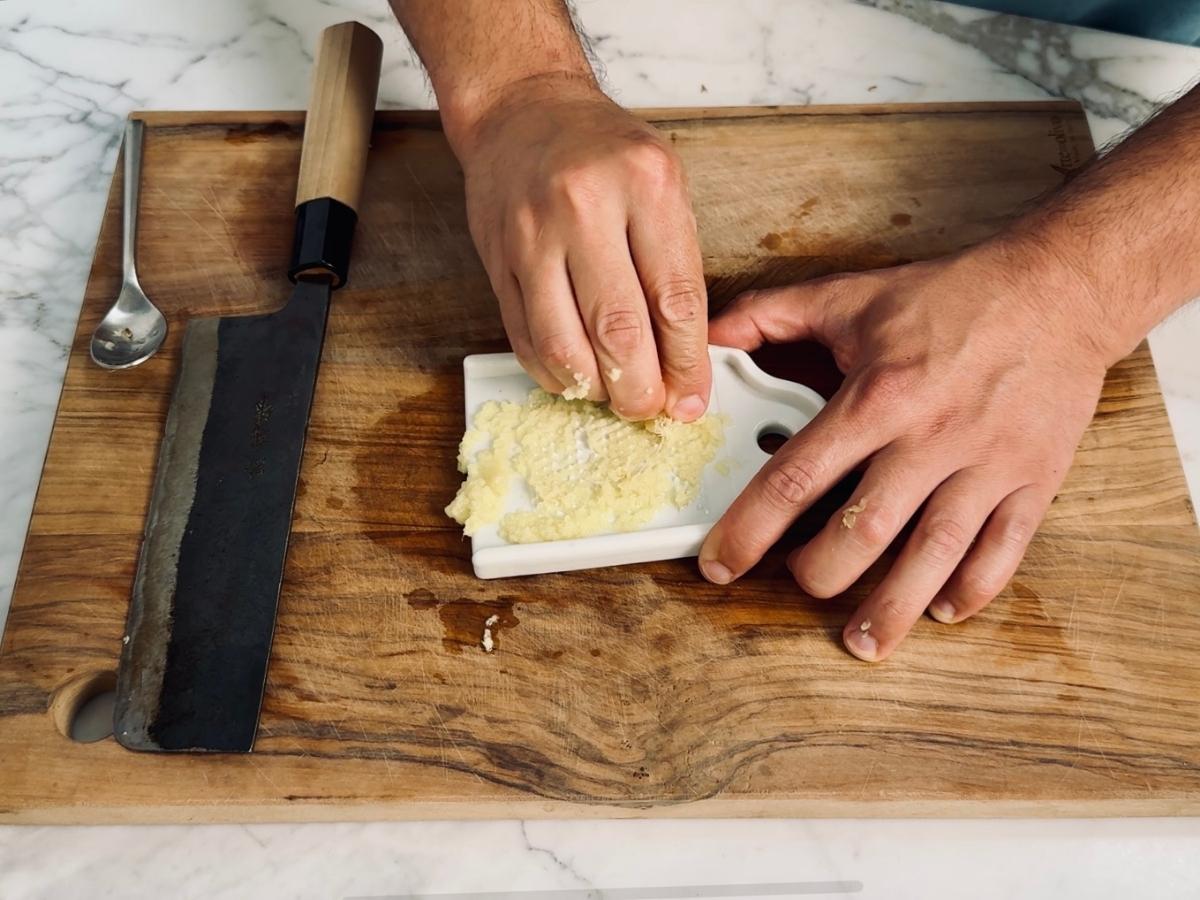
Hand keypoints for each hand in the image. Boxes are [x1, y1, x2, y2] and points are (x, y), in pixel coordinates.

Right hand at [451, 75, 710, 420]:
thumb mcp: (664, 184)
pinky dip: (555, 375)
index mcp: (644, 183)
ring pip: (564, 347)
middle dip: (640, 390)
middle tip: (651, 407)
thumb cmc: (602, 150)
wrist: (523, 112)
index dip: (687, 365)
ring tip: (615, 394)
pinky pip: (524, 341)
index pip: (675, 299)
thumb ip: (677, 268)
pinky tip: (577, 376)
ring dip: (595, 390)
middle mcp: (584, 207)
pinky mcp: (496, 262)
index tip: (692, 398)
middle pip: (618, 332)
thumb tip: (685, 359)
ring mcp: (532, 237)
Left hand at [699, 242, 1109, 660]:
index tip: (721, 565)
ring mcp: (987, 465)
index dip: (750, 530)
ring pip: (933, 555)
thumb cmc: (952, 297)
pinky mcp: (1034, 480)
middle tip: (799, 582)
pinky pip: (1003, 550)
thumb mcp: (852, 295)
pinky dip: (972, 588)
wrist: (1060, 290)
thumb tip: (710, 338)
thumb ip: (771, 314)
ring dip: (892, 607)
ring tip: (861, 642)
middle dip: (819, 573)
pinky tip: (941, 608)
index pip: (797, 479)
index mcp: (879, 397)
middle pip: (862, 533)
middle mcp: (931, 439)